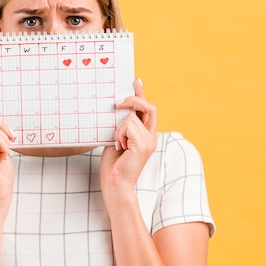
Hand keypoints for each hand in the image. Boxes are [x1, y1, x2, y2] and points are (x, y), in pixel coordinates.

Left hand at [100, 79, 156, 196]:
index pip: (147, 110)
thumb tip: (117, 109)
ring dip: (118, 129)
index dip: (142, 94)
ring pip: (130, 117)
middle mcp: (151, 137)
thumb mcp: (116, 139)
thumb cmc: (113, 165)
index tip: (136, 81)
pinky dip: (118, 134)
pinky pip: (127, 125)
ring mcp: (149, 141)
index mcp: (146, 135)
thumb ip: (121, 126)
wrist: (115, 184)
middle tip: (117, 103)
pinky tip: (119, 147)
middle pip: (148, 107)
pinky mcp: (143, 144)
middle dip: (133, 99)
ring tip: (117, 145)